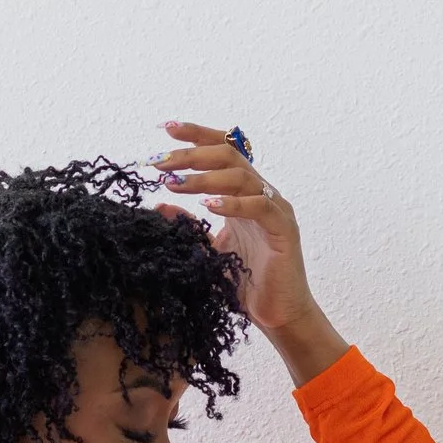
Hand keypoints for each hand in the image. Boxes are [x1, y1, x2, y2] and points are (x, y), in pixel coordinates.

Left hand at [148, 120, 347, 384]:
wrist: (276, 314)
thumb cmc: (245, 282)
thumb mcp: (207, 249)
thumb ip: (188, 225)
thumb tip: (158, 205)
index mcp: (242, 194)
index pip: (221, 152)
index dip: (196, 137)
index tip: (166, 128)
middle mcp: (260, 194)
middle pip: (228, 156)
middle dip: (191, 154)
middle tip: (160, 162)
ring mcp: (274, 209)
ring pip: (241, 176)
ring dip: (204, 177)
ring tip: (174, 183)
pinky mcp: (284, 229)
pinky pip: (259, 207)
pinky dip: (233, 203)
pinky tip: (209, 204)